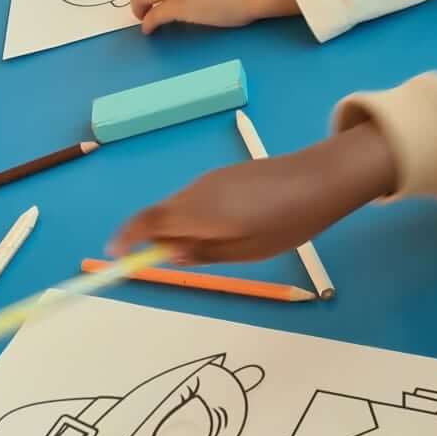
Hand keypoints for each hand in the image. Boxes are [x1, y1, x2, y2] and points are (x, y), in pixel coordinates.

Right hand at [109, 124, 397, 264]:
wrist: (322, 178)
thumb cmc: (286, 222)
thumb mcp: (246, 250)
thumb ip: (203, 253)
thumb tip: (170, 255)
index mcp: (196, 213)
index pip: (145, 222)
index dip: (125, 238)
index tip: (114, 255)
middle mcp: (194, 191)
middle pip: (159, 214)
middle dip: (152, 237)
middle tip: (164, 261)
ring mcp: (208, 179)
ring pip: (178, 206)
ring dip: (176, 227)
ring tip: (203, 249)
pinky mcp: (223, 174)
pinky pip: (194, 198)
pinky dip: (192, 215)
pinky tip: (222, 228)